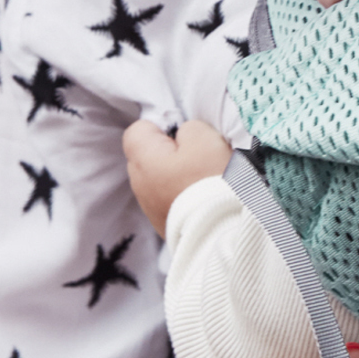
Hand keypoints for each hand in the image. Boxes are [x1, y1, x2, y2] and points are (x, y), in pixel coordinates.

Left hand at [123, 118, 232, 236]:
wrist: (221, 230)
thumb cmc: (210, 179)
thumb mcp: (204, 137)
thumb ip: (187, 128)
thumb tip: (182, 137)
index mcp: (142, 160)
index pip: (137, 130)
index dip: (161, 127)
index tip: (184, 138)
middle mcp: (138, 184)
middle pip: (147, 155)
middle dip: (169, 151)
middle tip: (198, 157)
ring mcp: (149, 208)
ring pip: (158, 178)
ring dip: (176, 175)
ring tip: (202, 180)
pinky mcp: (163, 224)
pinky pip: (167, 198)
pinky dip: (181, 194)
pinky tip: (201, 198)